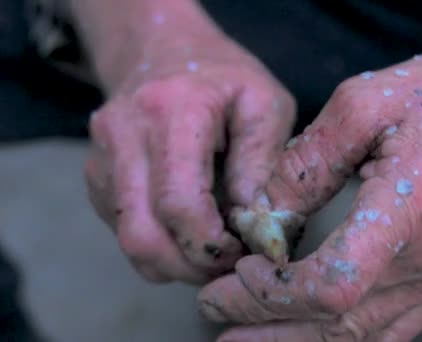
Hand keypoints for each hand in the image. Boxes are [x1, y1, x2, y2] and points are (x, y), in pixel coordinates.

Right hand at [84, 35, 295, 283]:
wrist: (163, 51)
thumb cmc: (224, 78)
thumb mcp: (265, 104)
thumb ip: (263, 162)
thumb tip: (254, 223)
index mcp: (172, 112)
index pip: (179, 203)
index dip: (211, 245)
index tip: (241, 250)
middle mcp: (124, 136)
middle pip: (143, 235)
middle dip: (191, 267)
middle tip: (227, 263)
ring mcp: (102, 159)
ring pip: (129, 242)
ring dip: (175, 263)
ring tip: (212, 249)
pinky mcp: (96, 178)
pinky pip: (124, 232)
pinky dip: (159, 246)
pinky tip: (188, 229)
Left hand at [198, 44, 421, 339]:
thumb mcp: (367, 103)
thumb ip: (307, 164)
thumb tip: (261, 215)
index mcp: (414, 208)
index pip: (337, 285)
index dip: (274, 293)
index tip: (239, 272)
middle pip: (339, 323)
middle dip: (266, 325)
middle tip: (214, 313)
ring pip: (362, 337)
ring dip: (296, 341)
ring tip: (241, 336)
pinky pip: (388, 328)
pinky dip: (337, 334)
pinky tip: (301, 330)